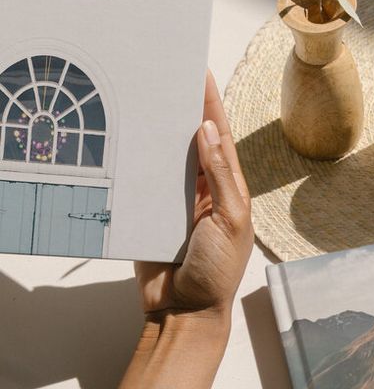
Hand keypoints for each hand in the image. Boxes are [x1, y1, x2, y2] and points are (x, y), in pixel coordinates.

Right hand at [134, 71, 253, 321]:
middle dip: (182, 111)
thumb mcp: (230, 220)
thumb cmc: (218, 272)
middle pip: (191, 142)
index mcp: (230, 189)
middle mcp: (204, 190)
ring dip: (158, 133)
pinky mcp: (152, 214)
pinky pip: (145, 181)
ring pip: (166, 158)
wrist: (186, 313)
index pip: (220, 138)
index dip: (211, 106)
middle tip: (167, 76)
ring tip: (146, 98)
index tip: (200, 74)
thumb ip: (220, 176)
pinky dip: (138, 162)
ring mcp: (177, 202)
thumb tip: (209, 130)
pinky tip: (129, 140)